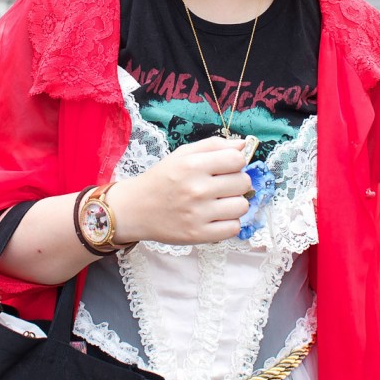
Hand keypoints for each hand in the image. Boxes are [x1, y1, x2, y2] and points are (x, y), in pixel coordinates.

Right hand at [107, 137, 251, 245]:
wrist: (136, 208)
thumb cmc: (162, 178)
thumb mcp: (183, 154)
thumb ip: (213, 145)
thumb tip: (243, 144)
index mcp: (193, 165)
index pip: (237, 160)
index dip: (235, 162)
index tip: (226, 167)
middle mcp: (196, 189)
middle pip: (243, 182)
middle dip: (237, 182)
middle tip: (221, 185)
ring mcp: (198, 214)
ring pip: (242, 206)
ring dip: (235, 203)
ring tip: (219, 202)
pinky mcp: (198, 235)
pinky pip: (233, 228)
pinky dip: (228, 223)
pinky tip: (216, 217)